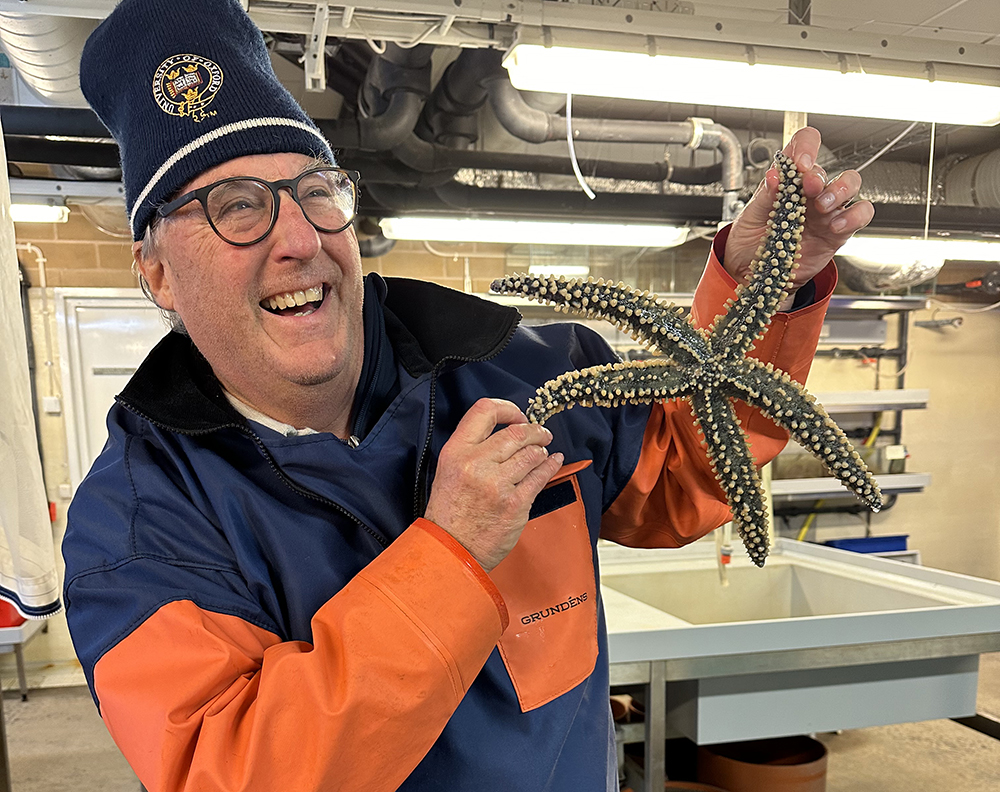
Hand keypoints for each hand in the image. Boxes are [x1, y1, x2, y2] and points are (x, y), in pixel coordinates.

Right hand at [424, 398, 564, 571]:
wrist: (451, 550)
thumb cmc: (450, 513)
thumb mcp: (448, 470)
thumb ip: (471, 448)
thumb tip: (504, 431)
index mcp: (456, 452)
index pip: (485, 411)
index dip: (508, 409)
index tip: (518, 415)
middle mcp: (476, 463)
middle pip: (516, 432)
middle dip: (534, 430)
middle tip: (540, 432)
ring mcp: (497, 484)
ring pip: (532, 453)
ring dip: (541, 449)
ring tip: (541, 451)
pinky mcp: (515, 503)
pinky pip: (540, 475)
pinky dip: (551, 464)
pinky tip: (553, 460)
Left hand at [724, 126, 874, 309]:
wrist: (753, 276)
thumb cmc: (750, 244)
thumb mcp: (748, 219)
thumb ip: (764, 197)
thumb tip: (774, 175)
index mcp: (786, 182)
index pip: (802, 148)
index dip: (805, 147)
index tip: (800, 161)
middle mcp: (808, 193)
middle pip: (828, 168)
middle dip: (819, 174)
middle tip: (807, 186)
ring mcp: (825, 212)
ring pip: (850, 184)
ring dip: (840, 190)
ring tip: (822, 206)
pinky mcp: (838, 232)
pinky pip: (860, 215)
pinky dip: (854, 216)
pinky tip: (835, 225)